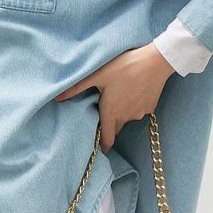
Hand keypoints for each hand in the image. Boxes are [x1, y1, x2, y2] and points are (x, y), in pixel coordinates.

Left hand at [53, 44, 173, 149]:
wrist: (155, 62)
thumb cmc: (124, 66)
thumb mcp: (98, 75)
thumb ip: (77, 88)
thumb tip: (56, 98)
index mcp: (111, 112)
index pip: (106, 138)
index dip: (103, 145)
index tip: (100, 150)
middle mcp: (125, 117)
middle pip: (115, 127)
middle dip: (109, 125)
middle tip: (104, 113)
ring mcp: (139, 113)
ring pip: (127, 118)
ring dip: (122, 113)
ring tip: (119, 95)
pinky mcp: (150, 107)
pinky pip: (139, 111)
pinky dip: (134, 105)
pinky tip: (133, 91)